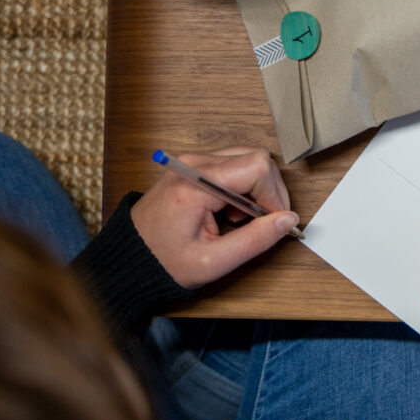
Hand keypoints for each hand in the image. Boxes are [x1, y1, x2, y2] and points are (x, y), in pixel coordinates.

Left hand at [130, 147, 297, 288]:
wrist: (131, 256)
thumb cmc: (165, 261)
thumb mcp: (213, 261)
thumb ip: (255, 240)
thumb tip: (288, 220)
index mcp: (196, 185)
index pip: (257, 167)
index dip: (274, 194)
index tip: (272, 220)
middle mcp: (195, 164)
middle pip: (257, 158)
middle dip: (269, 191)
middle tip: (259, 222)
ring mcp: (194, 161)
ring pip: (250, 158)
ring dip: (257, 187)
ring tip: (240, 217)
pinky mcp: (195, 164)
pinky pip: (235, 162)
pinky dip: (244, 184)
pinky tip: (231, 208)